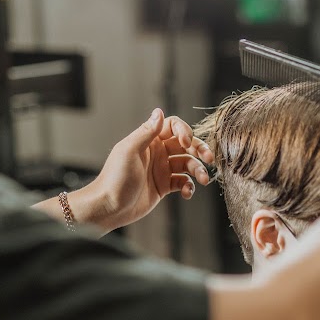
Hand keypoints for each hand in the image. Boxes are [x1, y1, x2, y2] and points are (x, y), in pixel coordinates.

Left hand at [70, 108, 214, 233]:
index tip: (187, 143)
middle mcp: (157, 152)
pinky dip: (188, 187)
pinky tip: (186, 193)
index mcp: (148, 140)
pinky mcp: (164, 186)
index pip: (172, 126)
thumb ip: (146, 132)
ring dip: (198, 170)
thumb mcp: (129, 151)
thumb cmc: (115, 179)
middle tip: (209, 159)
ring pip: (187, 164)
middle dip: (199, 150)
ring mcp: (161, 169)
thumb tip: (159, 112)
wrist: (109, 207)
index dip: (184, 131)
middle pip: (185, 145)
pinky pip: (183, 182)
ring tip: (202, 180)